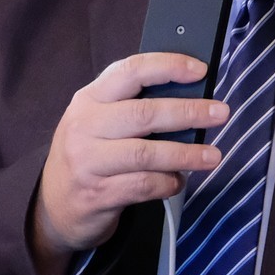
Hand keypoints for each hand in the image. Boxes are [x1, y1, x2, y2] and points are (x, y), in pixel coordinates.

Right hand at [30, 53, 228, 274]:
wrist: (53, 207)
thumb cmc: (88, 156)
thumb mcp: (98, 122)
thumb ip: (131, 106)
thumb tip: (190, 97)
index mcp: (89, 99)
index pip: (130, 71)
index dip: (167, 66)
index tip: (201, 71)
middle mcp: (85, 126)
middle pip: (143, 113)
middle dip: (188, 112)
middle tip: (220, 113)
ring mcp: (88, 162)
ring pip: (146, 153)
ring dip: (185, 154)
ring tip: (212, 156)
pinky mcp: (96, 195)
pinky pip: (143, 186)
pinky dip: (168, 183)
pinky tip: (178, 181)